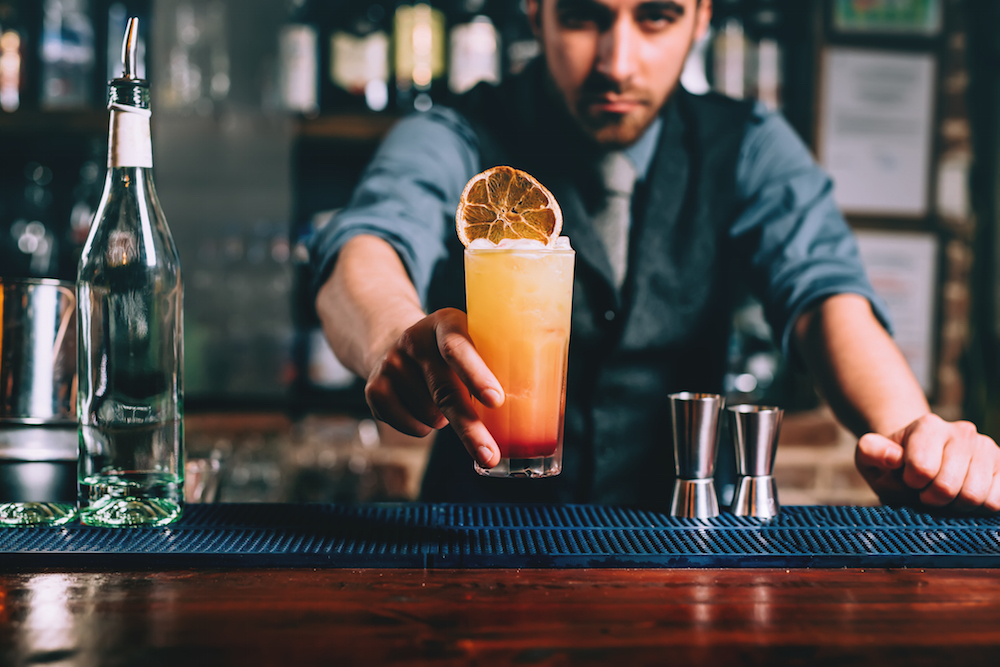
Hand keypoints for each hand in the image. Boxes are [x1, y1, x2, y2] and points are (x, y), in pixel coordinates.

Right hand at [364, 308, 504, 467]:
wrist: (393, 344)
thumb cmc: (451, 353)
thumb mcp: (471, 340)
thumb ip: (495, 362)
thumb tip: (535, 408)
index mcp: (446, 322)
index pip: (457, 347)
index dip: (476, 375)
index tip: (496, 401)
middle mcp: (414, 339)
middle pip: (444, 391)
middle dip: (470, 428)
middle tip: (490, 456)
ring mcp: (390, 364)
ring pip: (430, 416)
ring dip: (445, 421)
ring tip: (441, 399)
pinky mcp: (373, 389)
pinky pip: (412, 427)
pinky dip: (424, 429)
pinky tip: (421, 408)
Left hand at [856, 413, 999, 511]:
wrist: (920, 460)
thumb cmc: (892, 462)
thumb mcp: (870, 455)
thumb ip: (872, 452)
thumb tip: (893, 456)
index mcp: (928, 425)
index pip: (922, 469)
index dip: (910, 484)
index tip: (907, 479)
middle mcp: (962, 431)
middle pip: (949, 487)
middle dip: (931, 499)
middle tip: (925, 493)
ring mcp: (987, 448)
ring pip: (975, 497)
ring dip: (954, 506)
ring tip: (944, 495)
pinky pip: (997, 501)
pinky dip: (978, 508)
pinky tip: (963, 497)